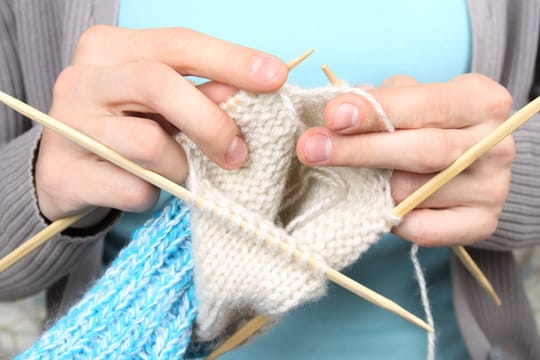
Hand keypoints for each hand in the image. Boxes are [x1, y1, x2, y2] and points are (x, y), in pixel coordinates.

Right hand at [35, 26, 287, 225]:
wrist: (66, 172)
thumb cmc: (124, 128)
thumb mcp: (161, 104)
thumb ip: (201, 93)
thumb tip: (253, 91)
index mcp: (110, 47)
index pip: (178, 43)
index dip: (231, 59)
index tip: (275, 75)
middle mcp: (83, 77)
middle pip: (159, 85)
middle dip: (212, 122)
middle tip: (239, 153)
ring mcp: (68, 125)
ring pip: (149, 144)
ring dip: (180, 166)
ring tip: (176, 171)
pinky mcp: (64, 173)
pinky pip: (133, 188)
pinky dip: (152, 194)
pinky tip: (142, 187)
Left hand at [296, 74, 514, 245]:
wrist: (466, 165)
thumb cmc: (427, 124)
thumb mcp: (410, 99)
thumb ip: (381, 101)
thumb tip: (340, 112)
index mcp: (480, 101)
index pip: (425, 104)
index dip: (376, 111)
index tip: (333, 117)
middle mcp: (495, 144)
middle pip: (422, 150)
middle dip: (359, 150)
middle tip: (311, 149)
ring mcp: (493, 188)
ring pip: (414, 192)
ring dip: (372, 187)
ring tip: (350, 177)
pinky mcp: (481, 223)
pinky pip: (421, 228)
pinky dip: (391, 220)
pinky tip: (378, 205)